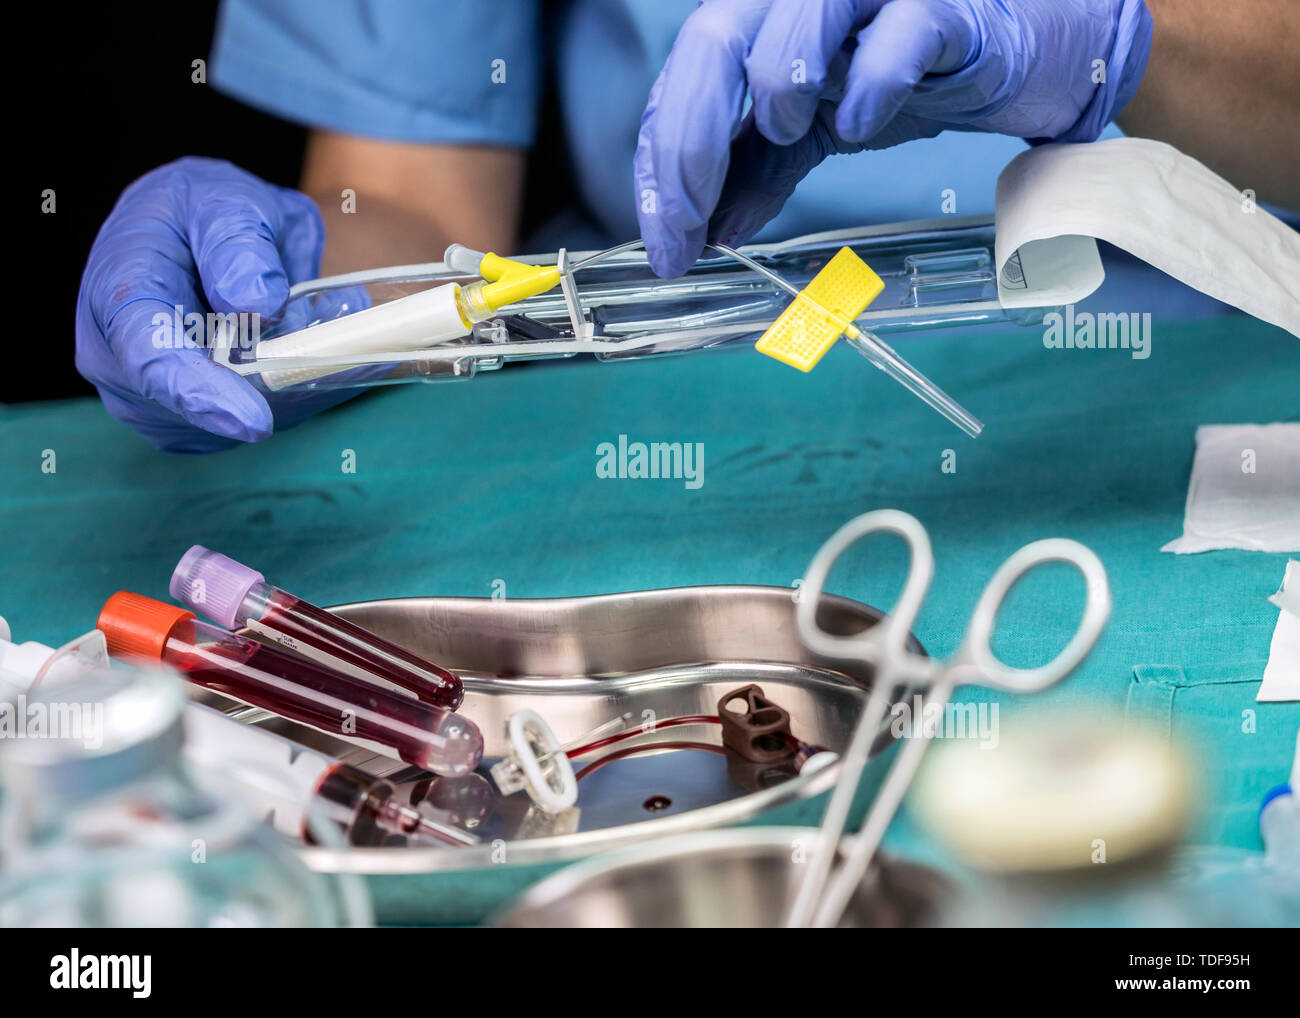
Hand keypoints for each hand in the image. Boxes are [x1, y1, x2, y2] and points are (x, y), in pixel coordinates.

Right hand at [76, 157, 362, 452]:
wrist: (192, 233)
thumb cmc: (200, 212)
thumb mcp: (222, 200)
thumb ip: (238, 244)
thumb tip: (257, 302)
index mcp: (119, 296)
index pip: (150, 358)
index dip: (202, 394)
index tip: (256, 420)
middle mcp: (121, 362)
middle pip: (200, 405)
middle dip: (274, 382)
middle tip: (334, 337)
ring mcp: (153, 401)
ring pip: (233, 424)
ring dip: (292, 383)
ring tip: (319, 319)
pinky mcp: (191, 423)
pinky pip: (252, 423)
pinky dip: (297, 392)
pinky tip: (313, 345)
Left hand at [635, 0, 1152, 277]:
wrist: (1034, 46)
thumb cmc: (917, 70)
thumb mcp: (820, 128)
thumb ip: (762, 171)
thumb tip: (709, 233)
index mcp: (763, 18)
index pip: (684, 82)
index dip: (662, 163)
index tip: (665, 245)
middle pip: (712, 42)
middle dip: (687, 146)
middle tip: (687, 231)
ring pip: (792, 17)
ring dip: (775, 92)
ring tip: (791, 133)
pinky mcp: (945, 5)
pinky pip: (900, 33)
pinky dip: (872, 83)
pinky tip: (860, 122)